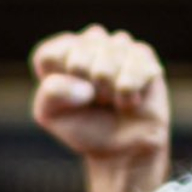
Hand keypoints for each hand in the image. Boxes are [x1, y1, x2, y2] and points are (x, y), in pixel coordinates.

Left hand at [30, 25, 169, 166]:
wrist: (122, 149)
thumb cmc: (84, 127)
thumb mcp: (51, 114)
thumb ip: (50, 93)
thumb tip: (85, 86)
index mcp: (59, 52)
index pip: (49, 56)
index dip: (59, 85)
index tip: (70, 100)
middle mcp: (88, 42)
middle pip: (79, 60)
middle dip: (88, 91)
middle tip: (96, 101)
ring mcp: (117, 45)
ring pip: (107, 62)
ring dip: (109, 92)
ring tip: (112, 100)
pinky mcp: (142, 54)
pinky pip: (134, 66)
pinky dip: (129, 92)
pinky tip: (129, 99)